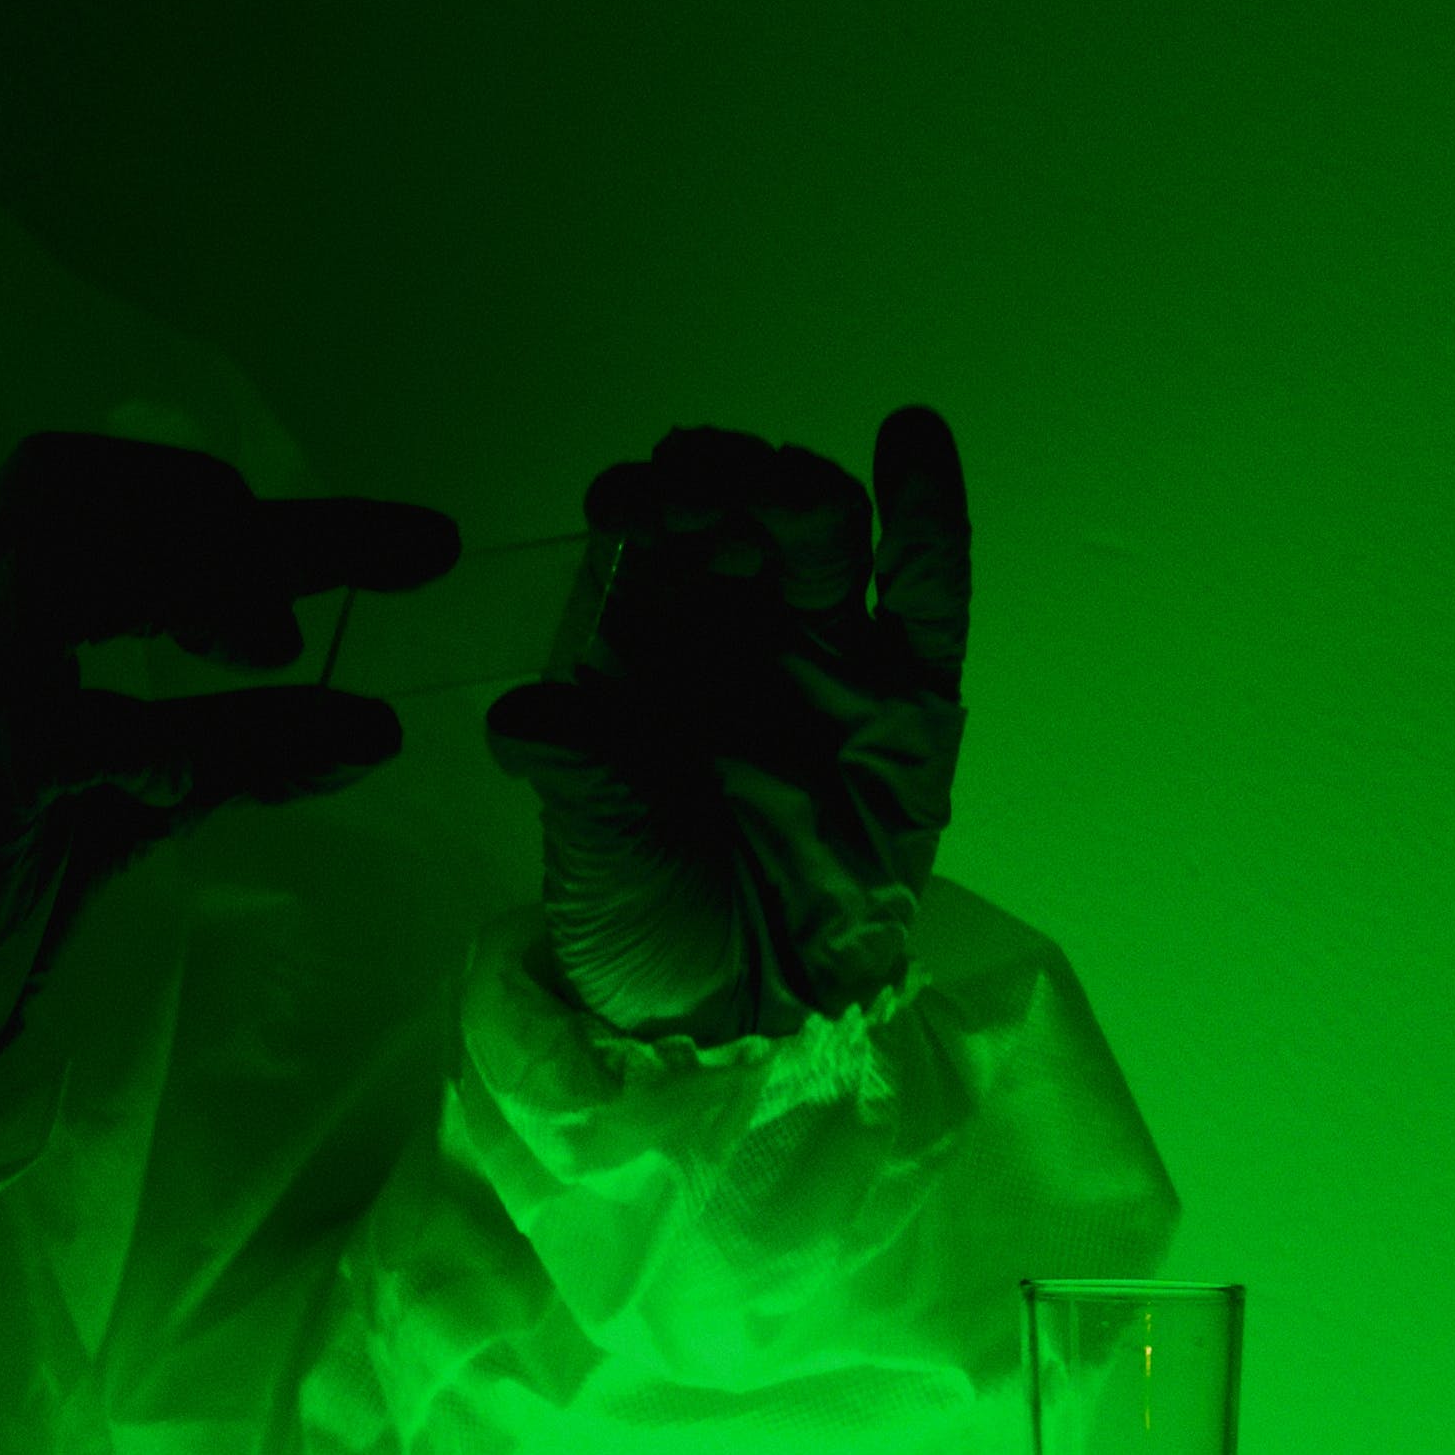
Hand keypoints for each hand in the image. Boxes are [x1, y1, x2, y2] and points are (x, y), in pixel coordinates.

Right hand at [0, 432, 457, 1100]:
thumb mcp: (119, 803)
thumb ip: (228, 753)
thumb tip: (365, 732)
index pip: (85, 485)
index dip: (211, 492)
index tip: (338, 550)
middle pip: (87, 493)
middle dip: (243, 515)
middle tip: (375, 568)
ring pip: (69, 564)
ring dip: (208, 582)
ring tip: (283, 648)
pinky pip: (78, 730)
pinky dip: (184, 733)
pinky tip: (247, 760)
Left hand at [488, 409, 969, 1042]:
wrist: (738, 1017)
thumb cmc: (646, 922)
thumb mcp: (594, 848)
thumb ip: (576, 771)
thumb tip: (529, 717)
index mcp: (646, 654)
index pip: (649, 541)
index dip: (641, 505)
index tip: (623, 507)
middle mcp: (734, 638)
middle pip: (736, 516)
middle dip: (714, 486)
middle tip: (694, 499)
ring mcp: (826, 661)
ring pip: (819, 534)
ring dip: (792, 491)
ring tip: (768, 493)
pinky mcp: (909, 701)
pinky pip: (926, 591)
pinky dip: (925, 512)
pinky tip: (908, 437)